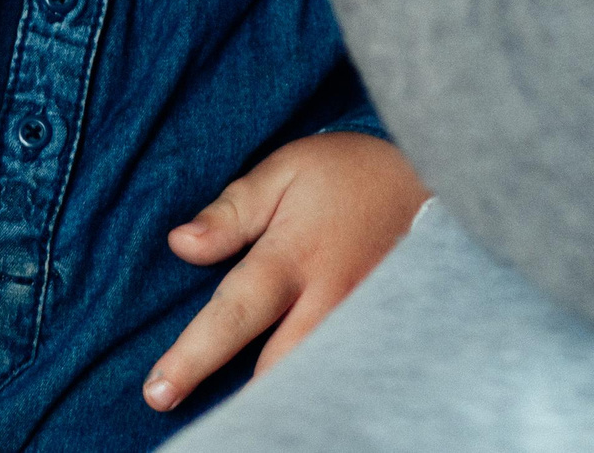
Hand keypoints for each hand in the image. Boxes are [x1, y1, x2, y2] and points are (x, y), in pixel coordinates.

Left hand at [142, 132, 428, 410]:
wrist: (435, 173)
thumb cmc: (347, 172)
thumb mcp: (284, 171)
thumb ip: (231, 212)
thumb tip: (180, 246)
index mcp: (293, 256)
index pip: (233, 316)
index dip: (192, 358)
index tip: (158, 392)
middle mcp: (331, 299)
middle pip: (276, 370)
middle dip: (236, 404)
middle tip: (194, 416)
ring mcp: (364, 322)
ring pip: (315, 381)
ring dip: (275, 401)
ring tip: (239, 422)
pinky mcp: (385, 334)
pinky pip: (345, 375)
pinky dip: (315, 388)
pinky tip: (293, 402)